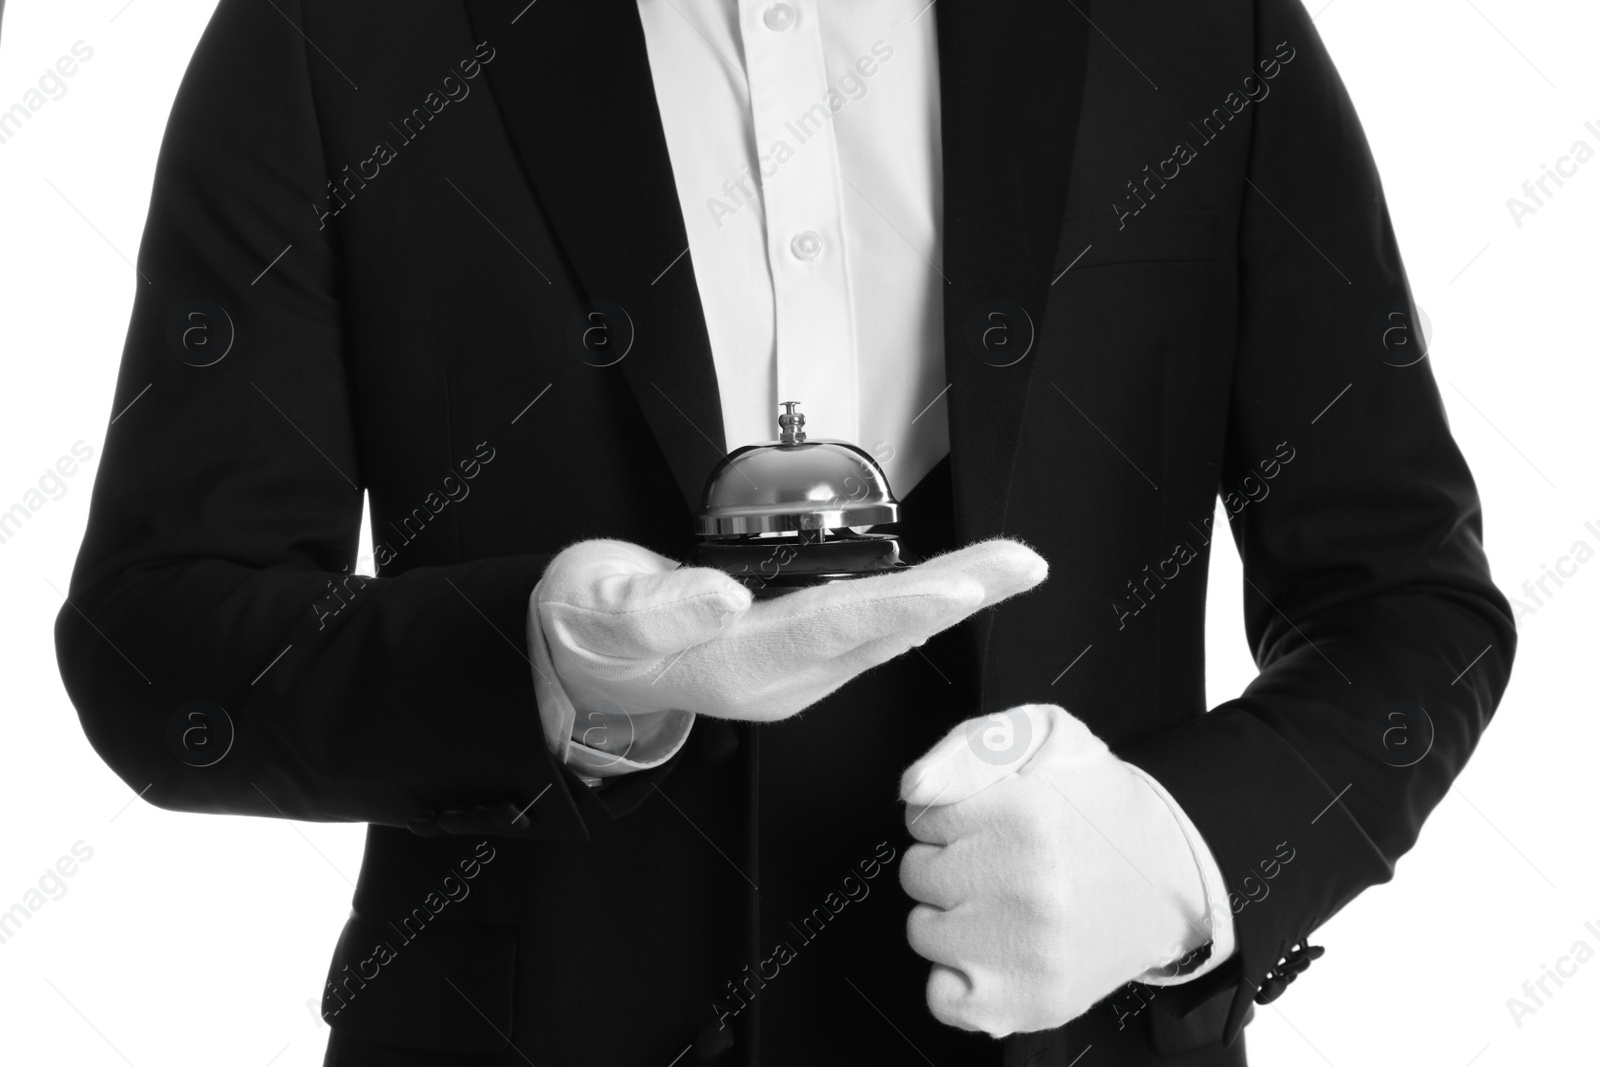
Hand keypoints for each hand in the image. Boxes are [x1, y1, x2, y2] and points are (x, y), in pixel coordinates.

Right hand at [527, 539, 1046, 736]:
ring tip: (1007, 567)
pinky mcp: (790, 660)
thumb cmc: (585, 631)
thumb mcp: (600, 611)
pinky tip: (951, 590)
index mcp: (736, 666)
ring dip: (947, 601)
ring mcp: (789, 675)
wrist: (575, 667)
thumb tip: (727, 597)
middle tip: (1023, 563)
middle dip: (956, 596)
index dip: (903, 604)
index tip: (964, 585)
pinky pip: (867, 635)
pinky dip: (914, 607)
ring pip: (882, 634)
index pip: (834, 629)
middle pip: (880, 631)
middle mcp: (778, 680)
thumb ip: (660, 608)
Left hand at [898, 704, 1210, 1035]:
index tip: (992, 820)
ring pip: (922, 931)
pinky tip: (996, 952)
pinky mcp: (1027, 1003)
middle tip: (1003, 862)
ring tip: (1006, 903)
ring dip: (952, 917)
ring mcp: (1024, 952)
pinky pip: (943, 998)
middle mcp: (1024, 887)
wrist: (1170, 876)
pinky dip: (959, 979)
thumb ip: (967, 748)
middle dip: (952, 862)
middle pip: (917, 873)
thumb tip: (913, 791)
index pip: (921, 816)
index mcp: (1024, 816)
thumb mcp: (1043, 735)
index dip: (954, 815)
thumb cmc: (1099, 806)